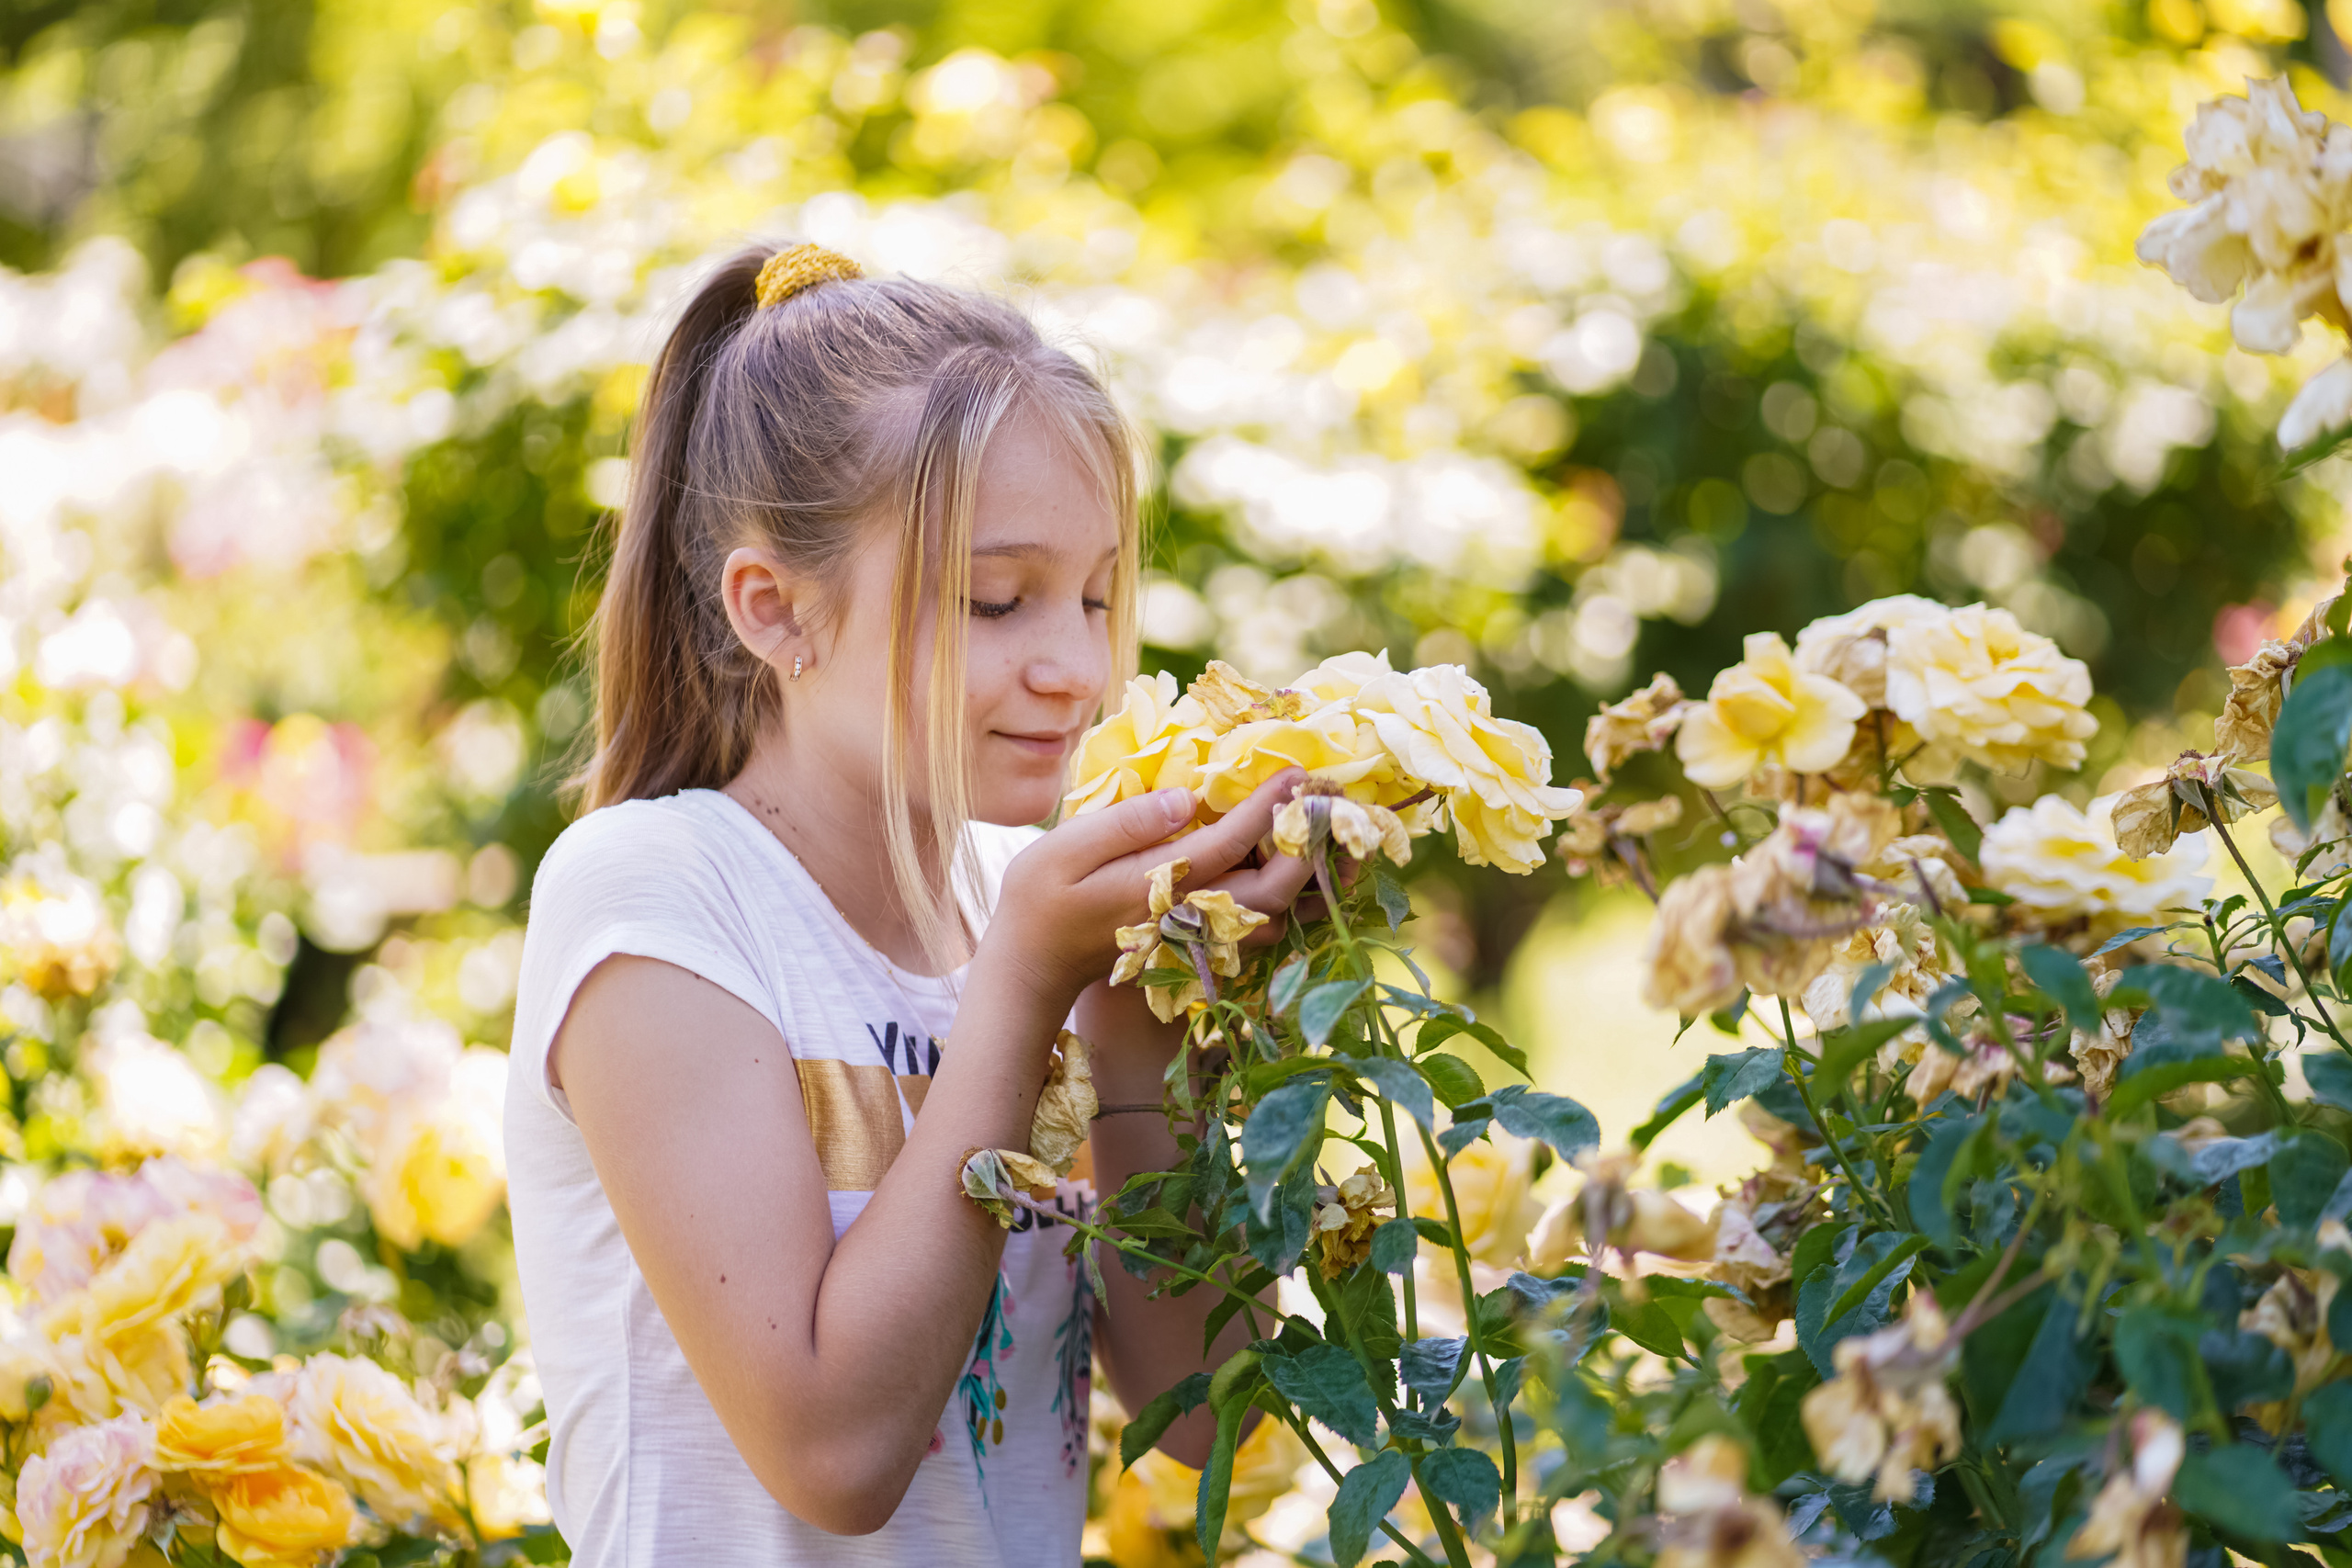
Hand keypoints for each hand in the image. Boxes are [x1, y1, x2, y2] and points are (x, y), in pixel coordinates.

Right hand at [988, 770, 1316, 1002]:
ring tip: (1335, 837)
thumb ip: (1126, 824)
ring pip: (1276, 917)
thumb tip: (1184, 797)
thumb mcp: (1062, 851)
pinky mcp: (1200, 947)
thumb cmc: (1038, 903)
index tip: (1297, 771)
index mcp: (1159, 886)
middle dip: (1308, 846)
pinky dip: (1293, 902)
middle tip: (1331, 799)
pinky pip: (1263, 929)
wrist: (1034, 969)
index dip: (1268, 806)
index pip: (1229, 842)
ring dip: (1310, 879)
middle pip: (1272, 890)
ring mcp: (1198, 938)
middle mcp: (1189, 917)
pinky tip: (1304, 871)